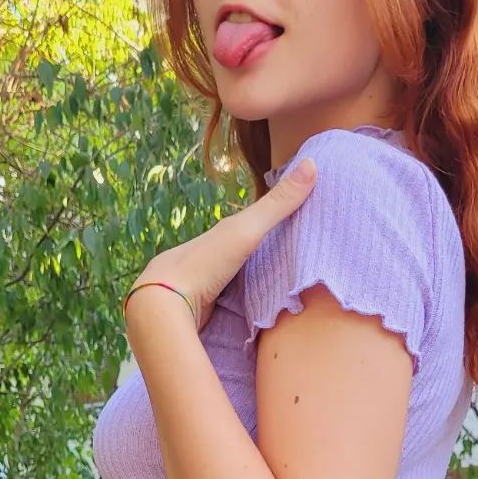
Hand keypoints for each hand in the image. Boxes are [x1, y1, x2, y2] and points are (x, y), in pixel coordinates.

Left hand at [125, 155, 317, 333]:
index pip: (250, 225)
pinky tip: (260, 317)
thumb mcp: (247, 230)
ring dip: (255, 287)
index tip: (300, 223)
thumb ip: (278, 204)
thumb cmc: (205, 262)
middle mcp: (211, 259)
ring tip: (286, 295)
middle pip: (244, 256)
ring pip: (236, 284)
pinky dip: (246, 309)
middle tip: (298, 264)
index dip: (272, 223)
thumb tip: (313, 161)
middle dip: (264, 259)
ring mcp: (206, 289)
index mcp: (220, 236)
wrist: (164, 306)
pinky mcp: (205, 316)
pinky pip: (232, 309)